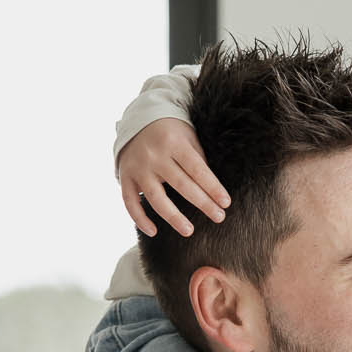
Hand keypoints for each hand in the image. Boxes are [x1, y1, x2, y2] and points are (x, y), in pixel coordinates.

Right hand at [119, 117, 228, 237]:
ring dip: (173, 217)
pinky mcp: (125, 177)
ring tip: (189, 231)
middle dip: (203, 203)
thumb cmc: (170, 132)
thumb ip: (198, 159)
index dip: (212, 187)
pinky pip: (130, 202)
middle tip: (219, 217)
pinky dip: (140, 219)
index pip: (197, 169)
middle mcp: (154, 155)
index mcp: (173, 143)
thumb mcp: (187, 137)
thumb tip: (211, 189)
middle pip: (181, 185)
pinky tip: (153, 232)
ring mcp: (138, 168)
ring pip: (156, 198)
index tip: (226, 203)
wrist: (136, 120)